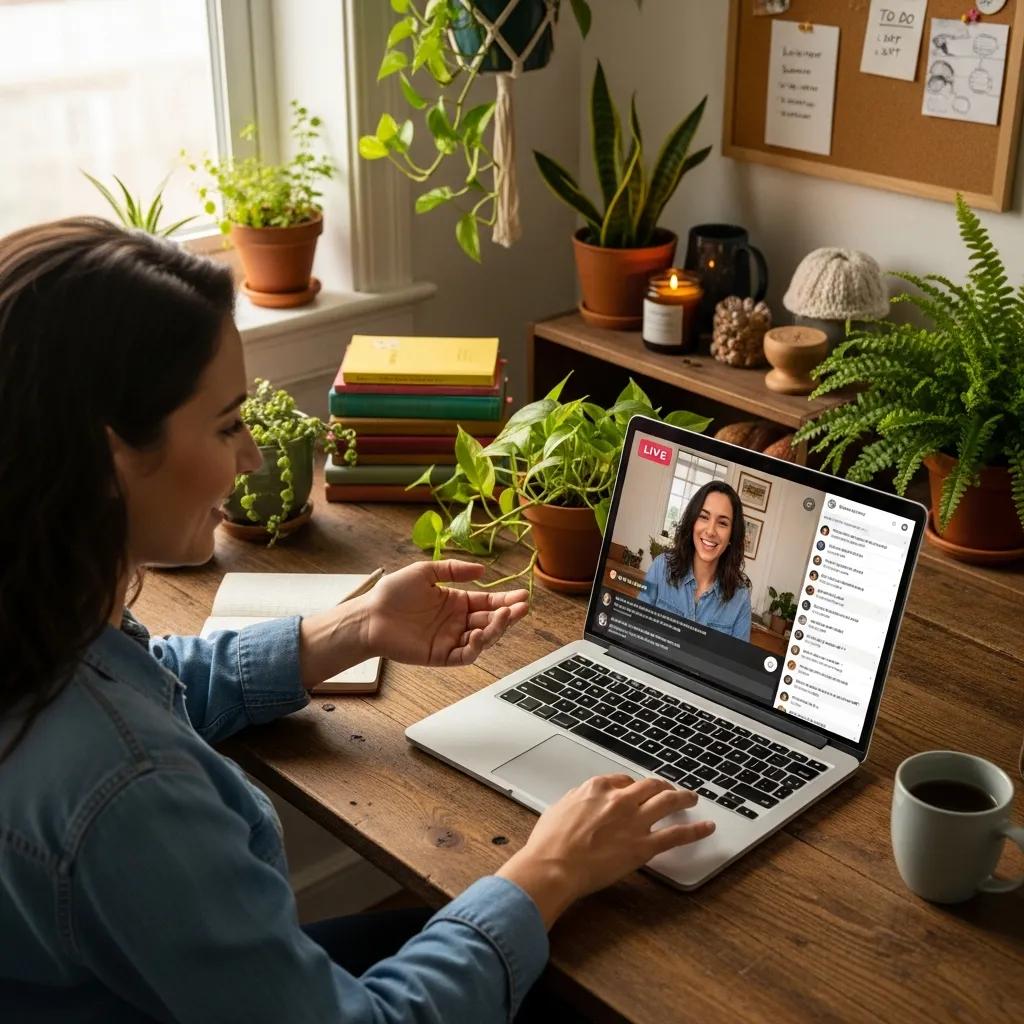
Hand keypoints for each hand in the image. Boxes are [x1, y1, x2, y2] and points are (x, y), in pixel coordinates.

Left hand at [362, 560, 528, 665]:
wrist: (369, 616)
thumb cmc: (393, 593)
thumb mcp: (426, 572)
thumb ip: (454, 570)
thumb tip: (482, 570)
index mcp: (456, 602)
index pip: (487, 602)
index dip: (505, 600)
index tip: (522, 595)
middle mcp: (456, 622)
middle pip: (490, 621)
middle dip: (508, 615)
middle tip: (522, 607)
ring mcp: (450, 639)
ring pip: (483, 638)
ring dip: (496, 629)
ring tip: (504, 616)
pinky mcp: (440, 655)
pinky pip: (464, 654)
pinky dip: (476, 647)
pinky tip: (479, 633)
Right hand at [496, 775, 714, 927]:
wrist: (553, 865)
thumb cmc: (549, 843)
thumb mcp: (558, 809)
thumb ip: (576, 801)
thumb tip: (582, 801)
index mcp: (597, 788)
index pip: (624, 781)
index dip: (633, 786)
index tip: (636, 791)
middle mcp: (620, 800)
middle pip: (650, 786)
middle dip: (663, 786)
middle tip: (670, 790)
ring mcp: (634, 821)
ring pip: (668, 802)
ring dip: (684, 798)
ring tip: (692, 798)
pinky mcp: (644, 846)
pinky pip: (677, 835)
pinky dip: (696, 830)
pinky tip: (707, 828)